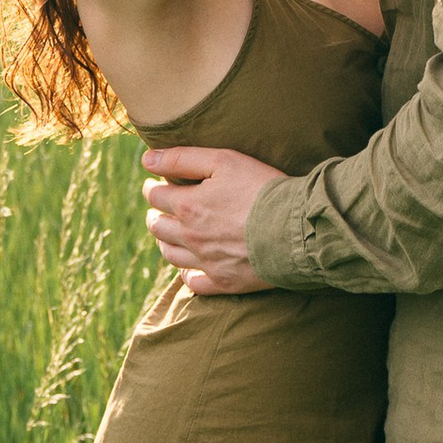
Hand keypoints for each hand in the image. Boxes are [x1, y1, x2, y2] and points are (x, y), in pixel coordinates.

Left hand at [142, 145, 283, 294]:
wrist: (295, 228)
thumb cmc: (262, 189)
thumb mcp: (223, 161)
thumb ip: (182, 158)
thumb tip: (146, 160)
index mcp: (188, 207)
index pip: (156, 196)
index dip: (153, 187)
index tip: (155, 184)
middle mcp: (191, 237)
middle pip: (158, 227)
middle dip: (154, 215)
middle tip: (157, 210)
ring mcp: (207, 262)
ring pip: (171, 256)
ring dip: (164, 242)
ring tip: (166, 235)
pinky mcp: (225, 281)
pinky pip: (195, 284)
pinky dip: (187, 276)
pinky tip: (188, 270)